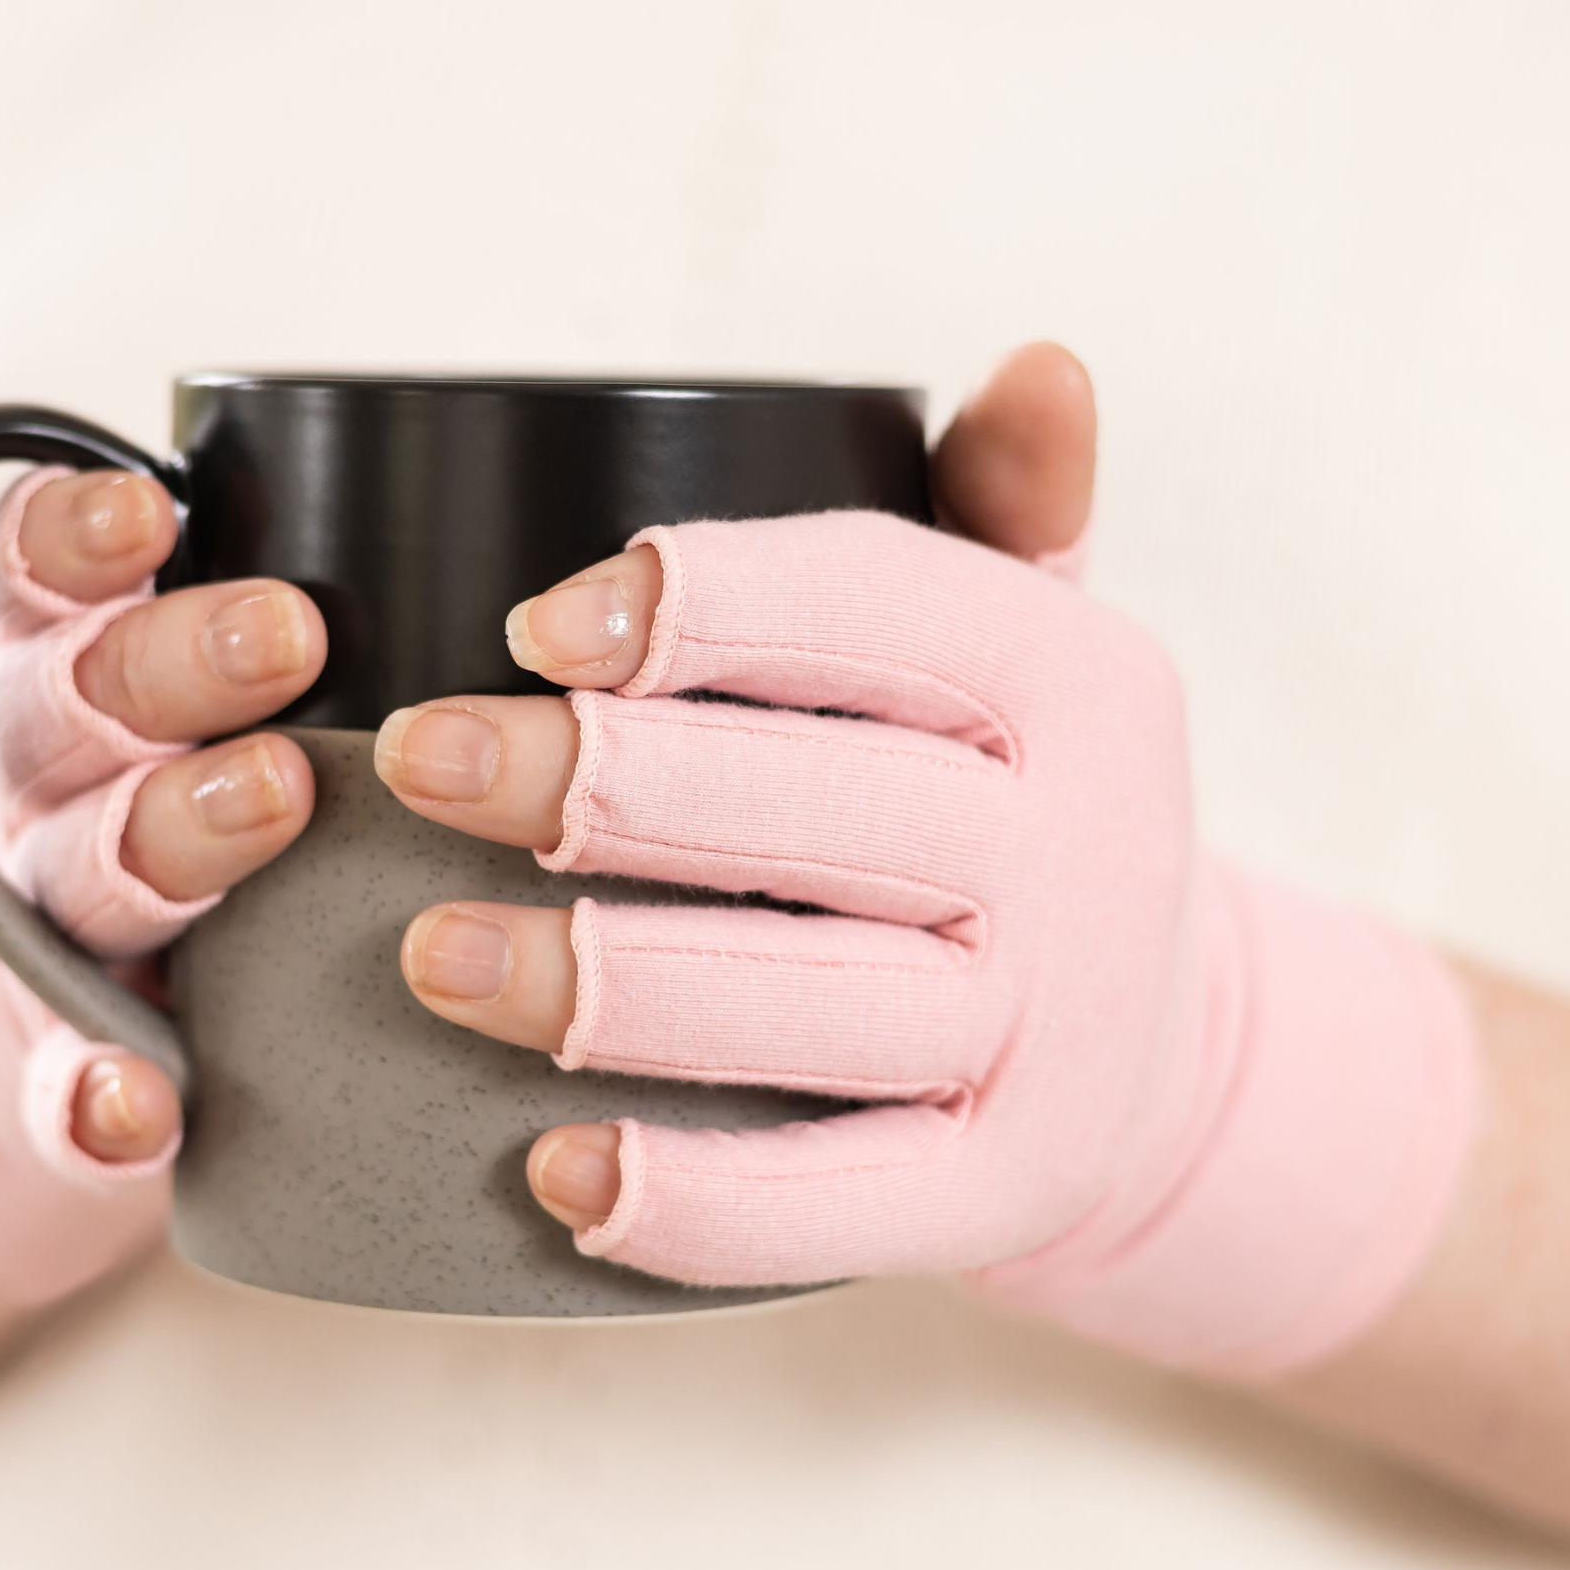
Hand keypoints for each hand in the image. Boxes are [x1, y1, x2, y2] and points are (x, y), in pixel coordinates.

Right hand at [0, 467, 328, 1160]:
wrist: (91, 1033)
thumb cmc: (220, 809)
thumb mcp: (238, 699)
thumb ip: (338, 622)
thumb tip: (568, 566)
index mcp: (79, 671)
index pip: (35, 572)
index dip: (73, 530)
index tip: (153, 509)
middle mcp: (47, 779)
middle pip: (67, 698)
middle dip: (168, 659)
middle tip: (290, 637)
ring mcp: (49, 921)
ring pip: (74, 865)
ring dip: (161, 831)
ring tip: (271, 800)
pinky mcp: (62, 1059)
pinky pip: (58, 1082)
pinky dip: (91, 1096)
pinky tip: (135, 1108)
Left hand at [375, 345, 1474, 1374]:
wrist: (1148, 1052)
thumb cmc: (1018, 815)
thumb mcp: (1036, 653)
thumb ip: (1002, 516)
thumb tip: (1042, 363)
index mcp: (1084, 685)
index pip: (871, 606)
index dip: (692, 605)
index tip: (532, 626)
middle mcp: (1090, 859)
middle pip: (811, 806)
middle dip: (594, 783)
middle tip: (421, 763)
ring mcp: (1054, 1043)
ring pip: (798, 1006)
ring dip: (597, 985)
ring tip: (431, 958)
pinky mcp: (1006, 1195)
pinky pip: (832, 1206)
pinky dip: (689, 1202)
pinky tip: (553, 1176)